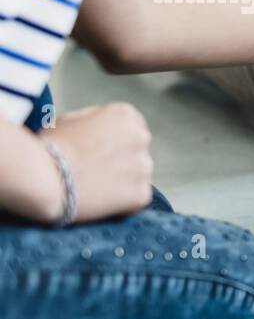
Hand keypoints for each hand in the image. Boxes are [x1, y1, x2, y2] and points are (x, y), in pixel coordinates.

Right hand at [43, 103, 153, 223]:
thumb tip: (103, 126)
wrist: (44, 177)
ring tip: (93, 186)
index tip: (99, 151)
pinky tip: (99, 199)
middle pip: (137, 151)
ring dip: (122, 181)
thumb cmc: (50, 147)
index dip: (114, 141)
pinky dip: (123, 202)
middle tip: (94, 171)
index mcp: (125, 115)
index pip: (131, 127)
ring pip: (138, 175)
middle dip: (121, 160)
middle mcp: (142, 137)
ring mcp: (144, 166)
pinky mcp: (142, 193)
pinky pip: (137, 198)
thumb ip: (95, 120)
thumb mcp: (70, 120)